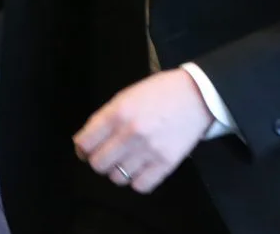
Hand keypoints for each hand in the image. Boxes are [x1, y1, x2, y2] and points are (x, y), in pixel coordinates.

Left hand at [73, 69, 213, 194]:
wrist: (196, 95)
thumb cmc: (159, 92)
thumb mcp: (127, 95)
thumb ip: (105, 117)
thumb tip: (86, 142)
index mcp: (118, 112)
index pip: (85, 142)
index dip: (82, 148)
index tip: (87, 148)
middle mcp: (130, 133)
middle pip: (98, 164)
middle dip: (99, 160)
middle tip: (107, 154)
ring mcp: (149, 150)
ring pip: (116, 177)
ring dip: (118, 170)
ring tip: (127, 160)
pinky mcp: (166, 164)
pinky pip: (140, 186)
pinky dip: (137, 181)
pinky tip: (141, 168)